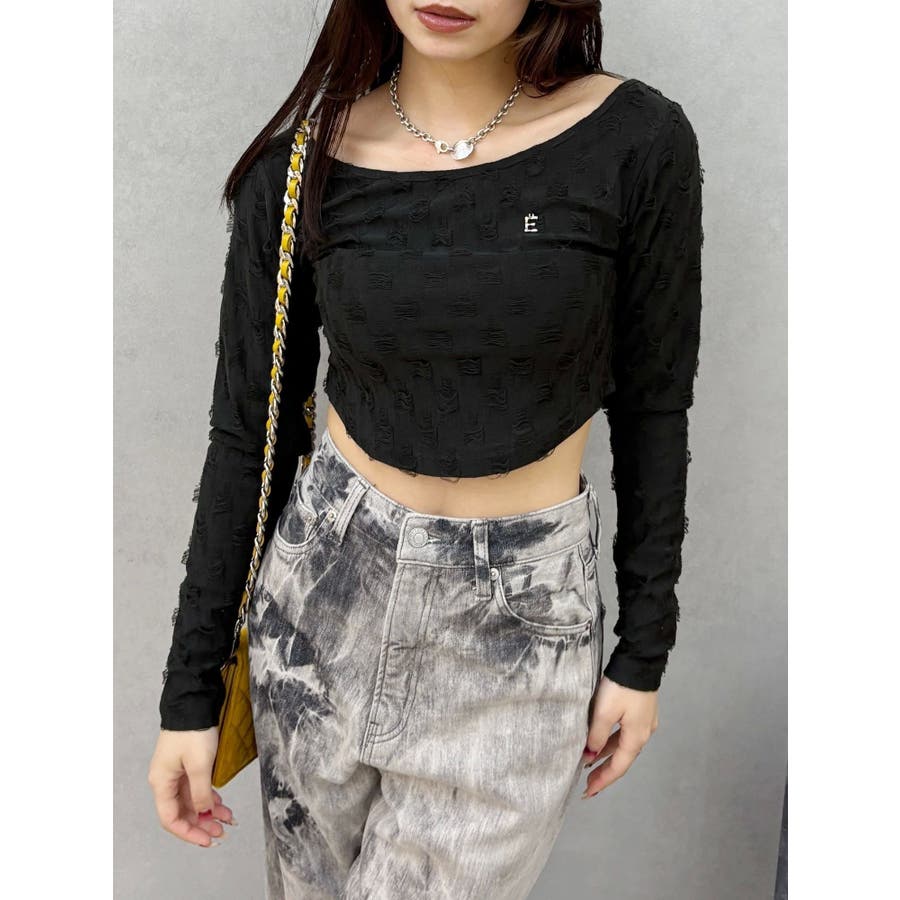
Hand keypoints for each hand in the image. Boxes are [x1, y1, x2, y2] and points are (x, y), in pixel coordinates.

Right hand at [148, 725, 236, 846]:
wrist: (194, 701)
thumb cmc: (192, 730)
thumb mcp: (199, 764)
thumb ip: (200, 792)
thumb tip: (203, 813)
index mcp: (161, 782)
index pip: (170, 819)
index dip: (188, 833)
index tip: (207, 840)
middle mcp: (165, 780)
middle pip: (181, 812)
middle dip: (201, 825)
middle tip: (221, 833)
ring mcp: (176, 772)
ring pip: (191, 801)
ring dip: (208, 812)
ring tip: (228, 820)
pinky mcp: (186, 764)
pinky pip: (196, 788)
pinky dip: (209, 797)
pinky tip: (222, 805)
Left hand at [580, 676, 659, 797]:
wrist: (640, 662)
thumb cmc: (621, 687)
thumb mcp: (604, 712)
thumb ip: (596, 736)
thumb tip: (590, 756)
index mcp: (636, 738)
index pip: (618, 767)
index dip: (603, 780)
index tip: (588, 792)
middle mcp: (644, 733)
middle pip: (622, 759)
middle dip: (605, 771)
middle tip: (588, 784)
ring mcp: (644, 722)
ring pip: (623, 746)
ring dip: (608, 755)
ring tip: (590, 764)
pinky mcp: (641, 711)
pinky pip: (624, 734)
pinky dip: (612, 742)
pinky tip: (602, 742)